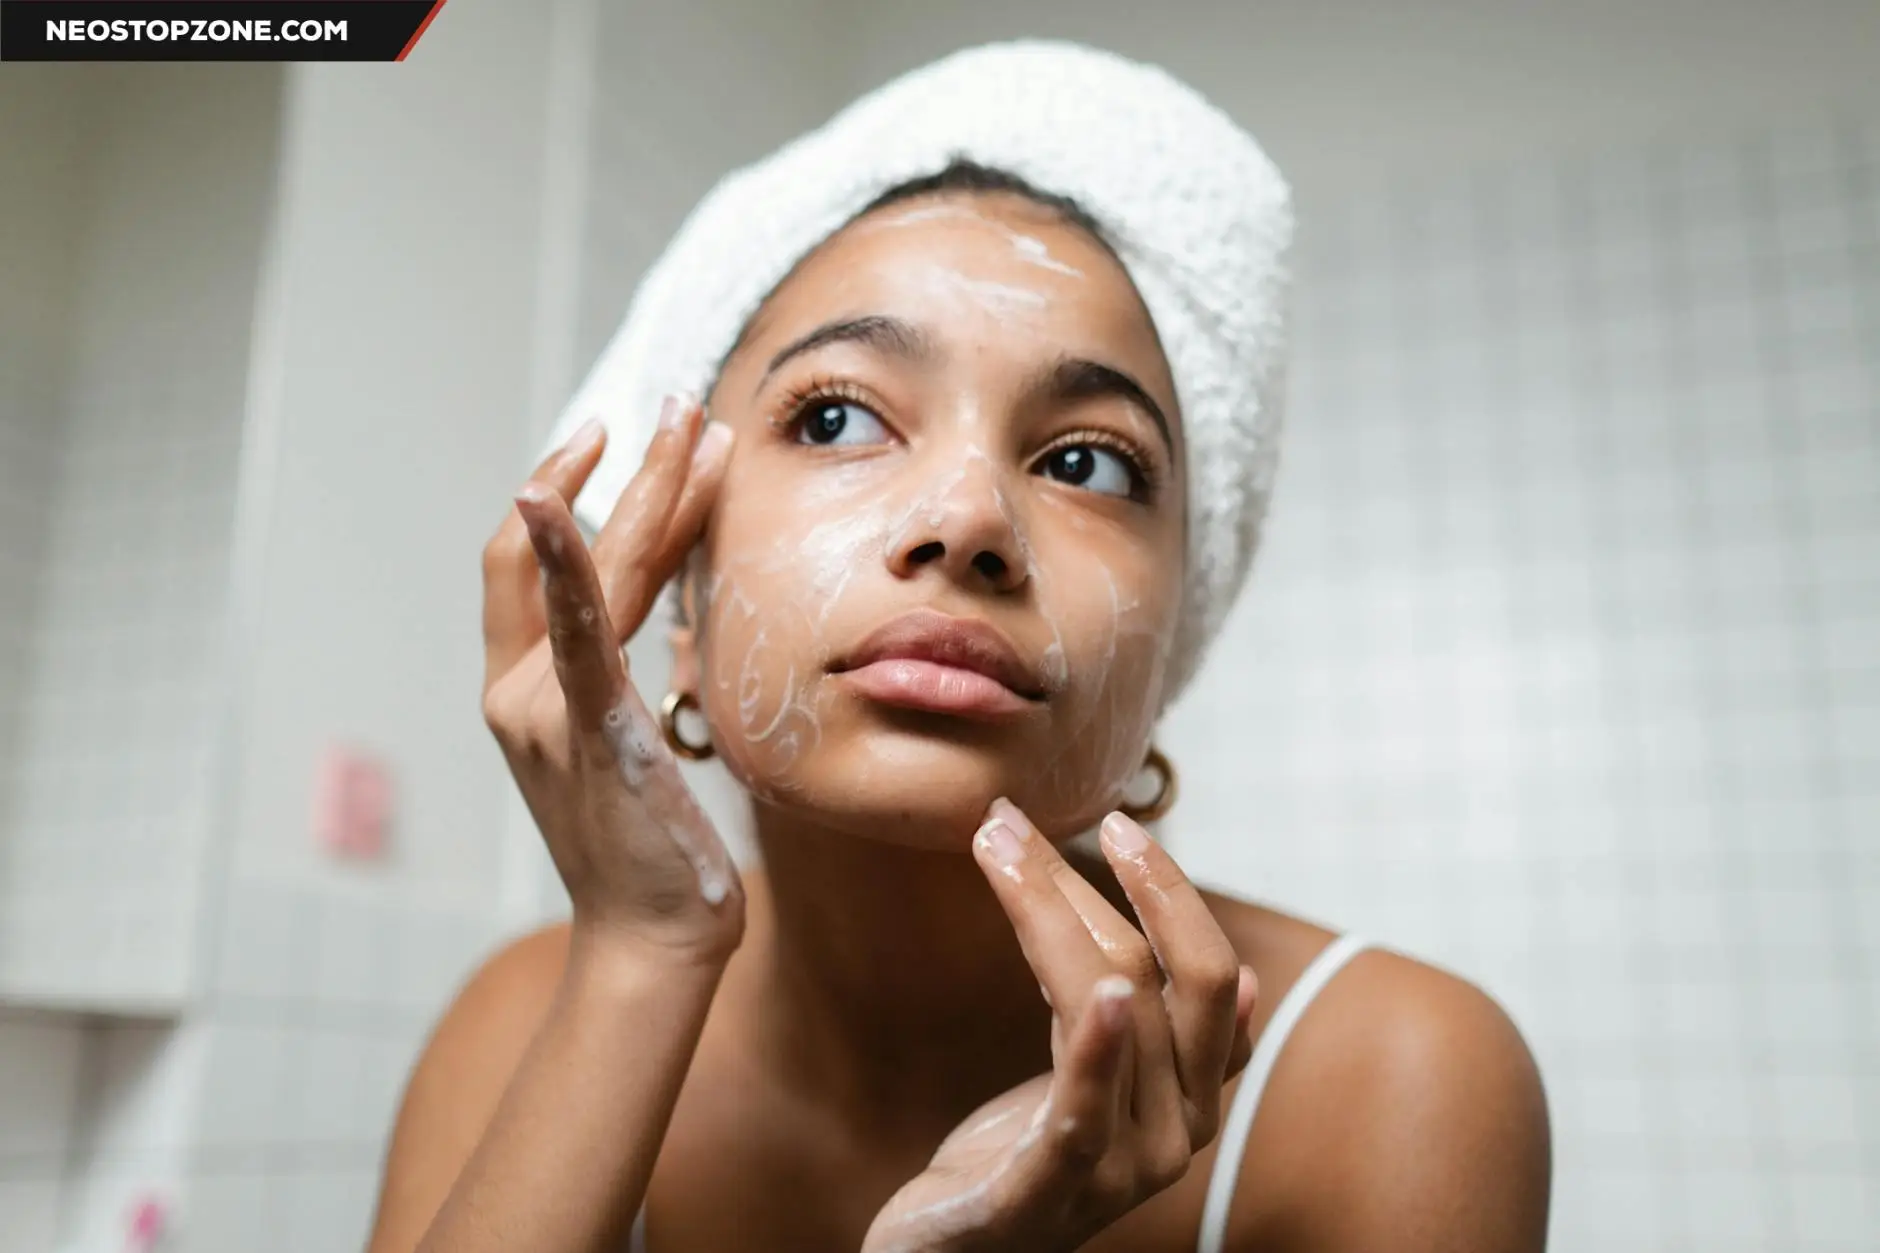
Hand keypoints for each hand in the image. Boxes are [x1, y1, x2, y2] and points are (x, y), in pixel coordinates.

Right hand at [481, 395, 742, 961]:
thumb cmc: (653, 852)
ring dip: (643, 489)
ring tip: (691, 425)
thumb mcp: (633, 750)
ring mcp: (541, 708)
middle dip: (627, 471)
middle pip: (565, 551)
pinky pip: (572, 630)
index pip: (538, 570)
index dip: (573, 498)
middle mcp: (518, 692)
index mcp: (526, 695)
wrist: (650, 938)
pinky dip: (560, 558)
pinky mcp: (584, 727)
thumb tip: (674, 621)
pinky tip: (554, 498)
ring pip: (591, 572)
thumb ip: (627, 683)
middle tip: (680, 407)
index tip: (625, 443)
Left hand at [862, 801, 1258, 1252]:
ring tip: (996, 847)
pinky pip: (1085, 1115)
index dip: (1171, 894)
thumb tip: (1245, 976)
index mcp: (1190, 1097)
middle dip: (1103, 886)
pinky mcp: (1046, 1197)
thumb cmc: (1018, 1161)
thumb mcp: (1089, 1080)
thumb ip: (1145, 1025)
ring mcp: (1120, 1171)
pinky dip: (1099, 1050)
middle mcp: (1176, 1134)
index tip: (1118, 824)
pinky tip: (1103, 995)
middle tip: (1016, 819)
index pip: (1207, 974)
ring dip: (1051, 914)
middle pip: (1162, 980)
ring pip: (1116, 1014)